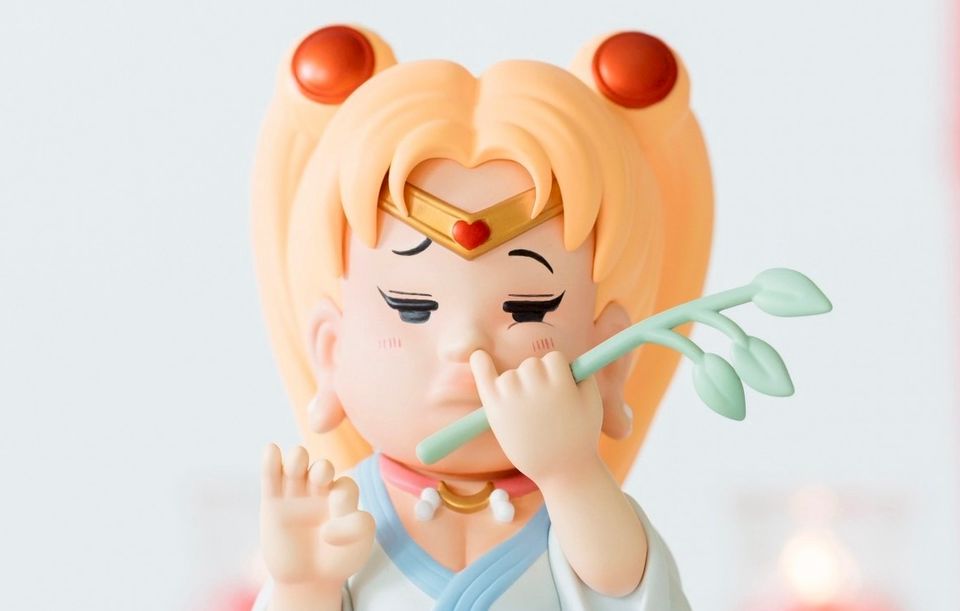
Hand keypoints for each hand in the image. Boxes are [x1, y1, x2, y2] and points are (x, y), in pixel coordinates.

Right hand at [259, 445, 374, 589]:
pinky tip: (271, 450)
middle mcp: (320, 490)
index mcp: (343, 496)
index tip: (340, 520)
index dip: (344, 499)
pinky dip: (271, 461)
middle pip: (322, 467)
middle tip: (321, 476)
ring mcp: (296, 494)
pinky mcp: (272, 502)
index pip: (346, 487)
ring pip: (296, 465)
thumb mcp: (359, 545)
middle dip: (322, 469)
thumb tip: (328, 527)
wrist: (309, 579)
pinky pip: (271, 476)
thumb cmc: (338, 559)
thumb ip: (358, 527)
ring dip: (298, 458)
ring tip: (298, 461)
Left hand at [469, 350, 602, 483]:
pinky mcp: (495, 407)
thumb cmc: (580, 438)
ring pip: (512, 374)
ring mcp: (512, 394)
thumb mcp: (593, 404)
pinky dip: (480, 363)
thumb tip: (571, 358)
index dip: (557, 373)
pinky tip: (479, 356)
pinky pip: (483, 374)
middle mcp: (535, 383)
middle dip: (538, 380)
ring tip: (527, 413)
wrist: (561, 471)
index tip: (560, 393)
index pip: (554, 358)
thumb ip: (585, 376)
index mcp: (560, 380)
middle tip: (544, 408)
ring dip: (518, 385)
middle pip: (532, 364)